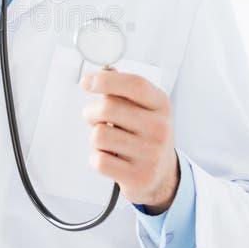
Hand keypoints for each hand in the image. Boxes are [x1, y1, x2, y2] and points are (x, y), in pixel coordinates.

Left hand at [80, 70, 179, 213]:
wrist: (162, 176)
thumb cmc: (146, 136)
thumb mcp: (144, 109)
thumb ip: (123, 90)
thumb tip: (104, 71)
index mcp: (161, 105)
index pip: (134, 84)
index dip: (106, 80)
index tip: (86, 81)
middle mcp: (159, 128)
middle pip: (108, 108)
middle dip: (91, 112)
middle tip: (94, 118)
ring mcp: (150, 154)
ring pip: (99, 135)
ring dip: (95, 138)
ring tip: (108, 141)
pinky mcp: (138, 176)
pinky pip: (99, 160)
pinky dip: (97, 158)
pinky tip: (111, 158)